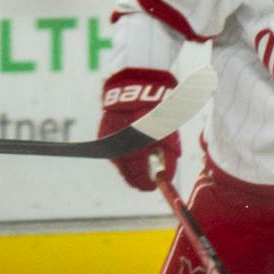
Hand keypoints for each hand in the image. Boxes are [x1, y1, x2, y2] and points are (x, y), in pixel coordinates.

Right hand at [100, 69, 180, 191]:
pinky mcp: (104, 131)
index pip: (137, 177)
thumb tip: (165, 176)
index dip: (146, 184)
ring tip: (143, 164)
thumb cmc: (158, 110)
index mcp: (134, 150)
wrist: (137, 86)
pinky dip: (125, 152)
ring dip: (130, 165)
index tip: (153, 187)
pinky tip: (134, 150)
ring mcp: (108, 140)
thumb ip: (168, 158)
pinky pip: (114, 149)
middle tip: (149, 180)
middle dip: (137, 177)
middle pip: (126, 172)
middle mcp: (117, 148)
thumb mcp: (169, 135)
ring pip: (119, 161)